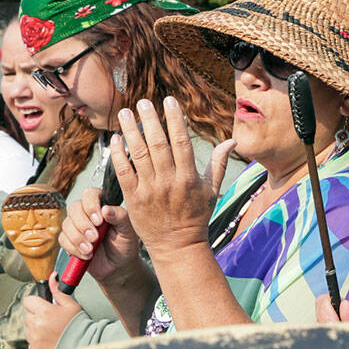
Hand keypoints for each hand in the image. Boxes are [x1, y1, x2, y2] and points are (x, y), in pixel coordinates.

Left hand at [22, 273, 81, 348]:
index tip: (43, 308)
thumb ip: (58, 291)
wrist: (84, 346)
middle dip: (37, 317)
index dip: (36, 304)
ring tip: (52, 333)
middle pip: (28, 316)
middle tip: (52, 322)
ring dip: (37, 331)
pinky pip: (31, 344)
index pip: (28, 301)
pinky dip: (38, 344)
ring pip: (29, 330)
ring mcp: (34, 339)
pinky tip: (51, 342)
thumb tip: (53, 277)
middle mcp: (36, 325)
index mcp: (44, 311)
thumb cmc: (79, 326)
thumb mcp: (71, 305)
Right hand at [59, 186, 140, 283]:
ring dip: (77, 238)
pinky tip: (86, 255)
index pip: (90, 194)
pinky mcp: (69, 239)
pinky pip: (63, 239)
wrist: (119, 266)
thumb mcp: (128, 231)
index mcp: (102, 204)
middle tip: (95, 238)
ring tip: (91, 250)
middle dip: (83, 225)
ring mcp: (76, 225)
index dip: (91, 206)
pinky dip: (73, 248)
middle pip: (74, 208)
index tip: (99, 221)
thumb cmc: (125, 245)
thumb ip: (120, 217)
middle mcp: (87, 212)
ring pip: (67, 224)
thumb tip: (106, 209)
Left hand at [111, 97, 236, 257]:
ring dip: (131, 131)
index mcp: (189, 178)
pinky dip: (118, 154)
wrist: (178, 246)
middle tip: (143, 102)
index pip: (181, 142)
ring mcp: (150, 191)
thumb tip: (232, 141)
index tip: (170, 101)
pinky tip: (116, 139)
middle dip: (150, 120)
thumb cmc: (196, 217)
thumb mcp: (212, 191)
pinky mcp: (134, 199)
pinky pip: (124, 172)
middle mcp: (169, 182)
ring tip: (125, 113)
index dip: (175, 119)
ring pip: (139, 154)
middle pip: (158, 144)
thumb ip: (219, 164)